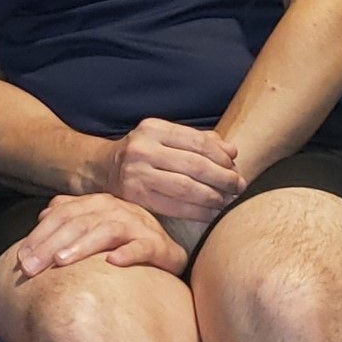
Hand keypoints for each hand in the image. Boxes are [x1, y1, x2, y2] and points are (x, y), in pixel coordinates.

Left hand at [16, 193, 188, 277]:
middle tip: (31, 267)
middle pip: (77, 223)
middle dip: (51, 244)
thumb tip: (42, 216)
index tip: (20, 258)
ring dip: (82, 245)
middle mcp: (114, 209)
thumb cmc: (124, 236)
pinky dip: (128, 253)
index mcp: (95, 203)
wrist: (167, 247)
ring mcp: (137, 224)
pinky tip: (114, 262)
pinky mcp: (158, 244)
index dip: (39, 235)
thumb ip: (69, 216)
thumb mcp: (94, 223)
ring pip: (105, 231)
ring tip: (62, 261)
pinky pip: (142, 247)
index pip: (61, 215)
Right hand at [104, 118, 245, 220]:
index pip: (196, 141)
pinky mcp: (136, 196)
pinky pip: (176, 207)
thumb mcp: (163, 137)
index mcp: (152, 128)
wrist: (102, 168)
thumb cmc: (142, 152)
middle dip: (223, 178)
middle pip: (195, 165)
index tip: (235, 166)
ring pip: (188, 188)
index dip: (221, 156)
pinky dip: (198, 212)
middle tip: (238, 186)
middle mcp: (143, 148)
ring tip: (226, 201)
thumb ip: (196, 141)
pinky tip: (210, 213)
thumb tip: (232, 151)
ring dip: (214, 197)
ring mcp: (137, 173)